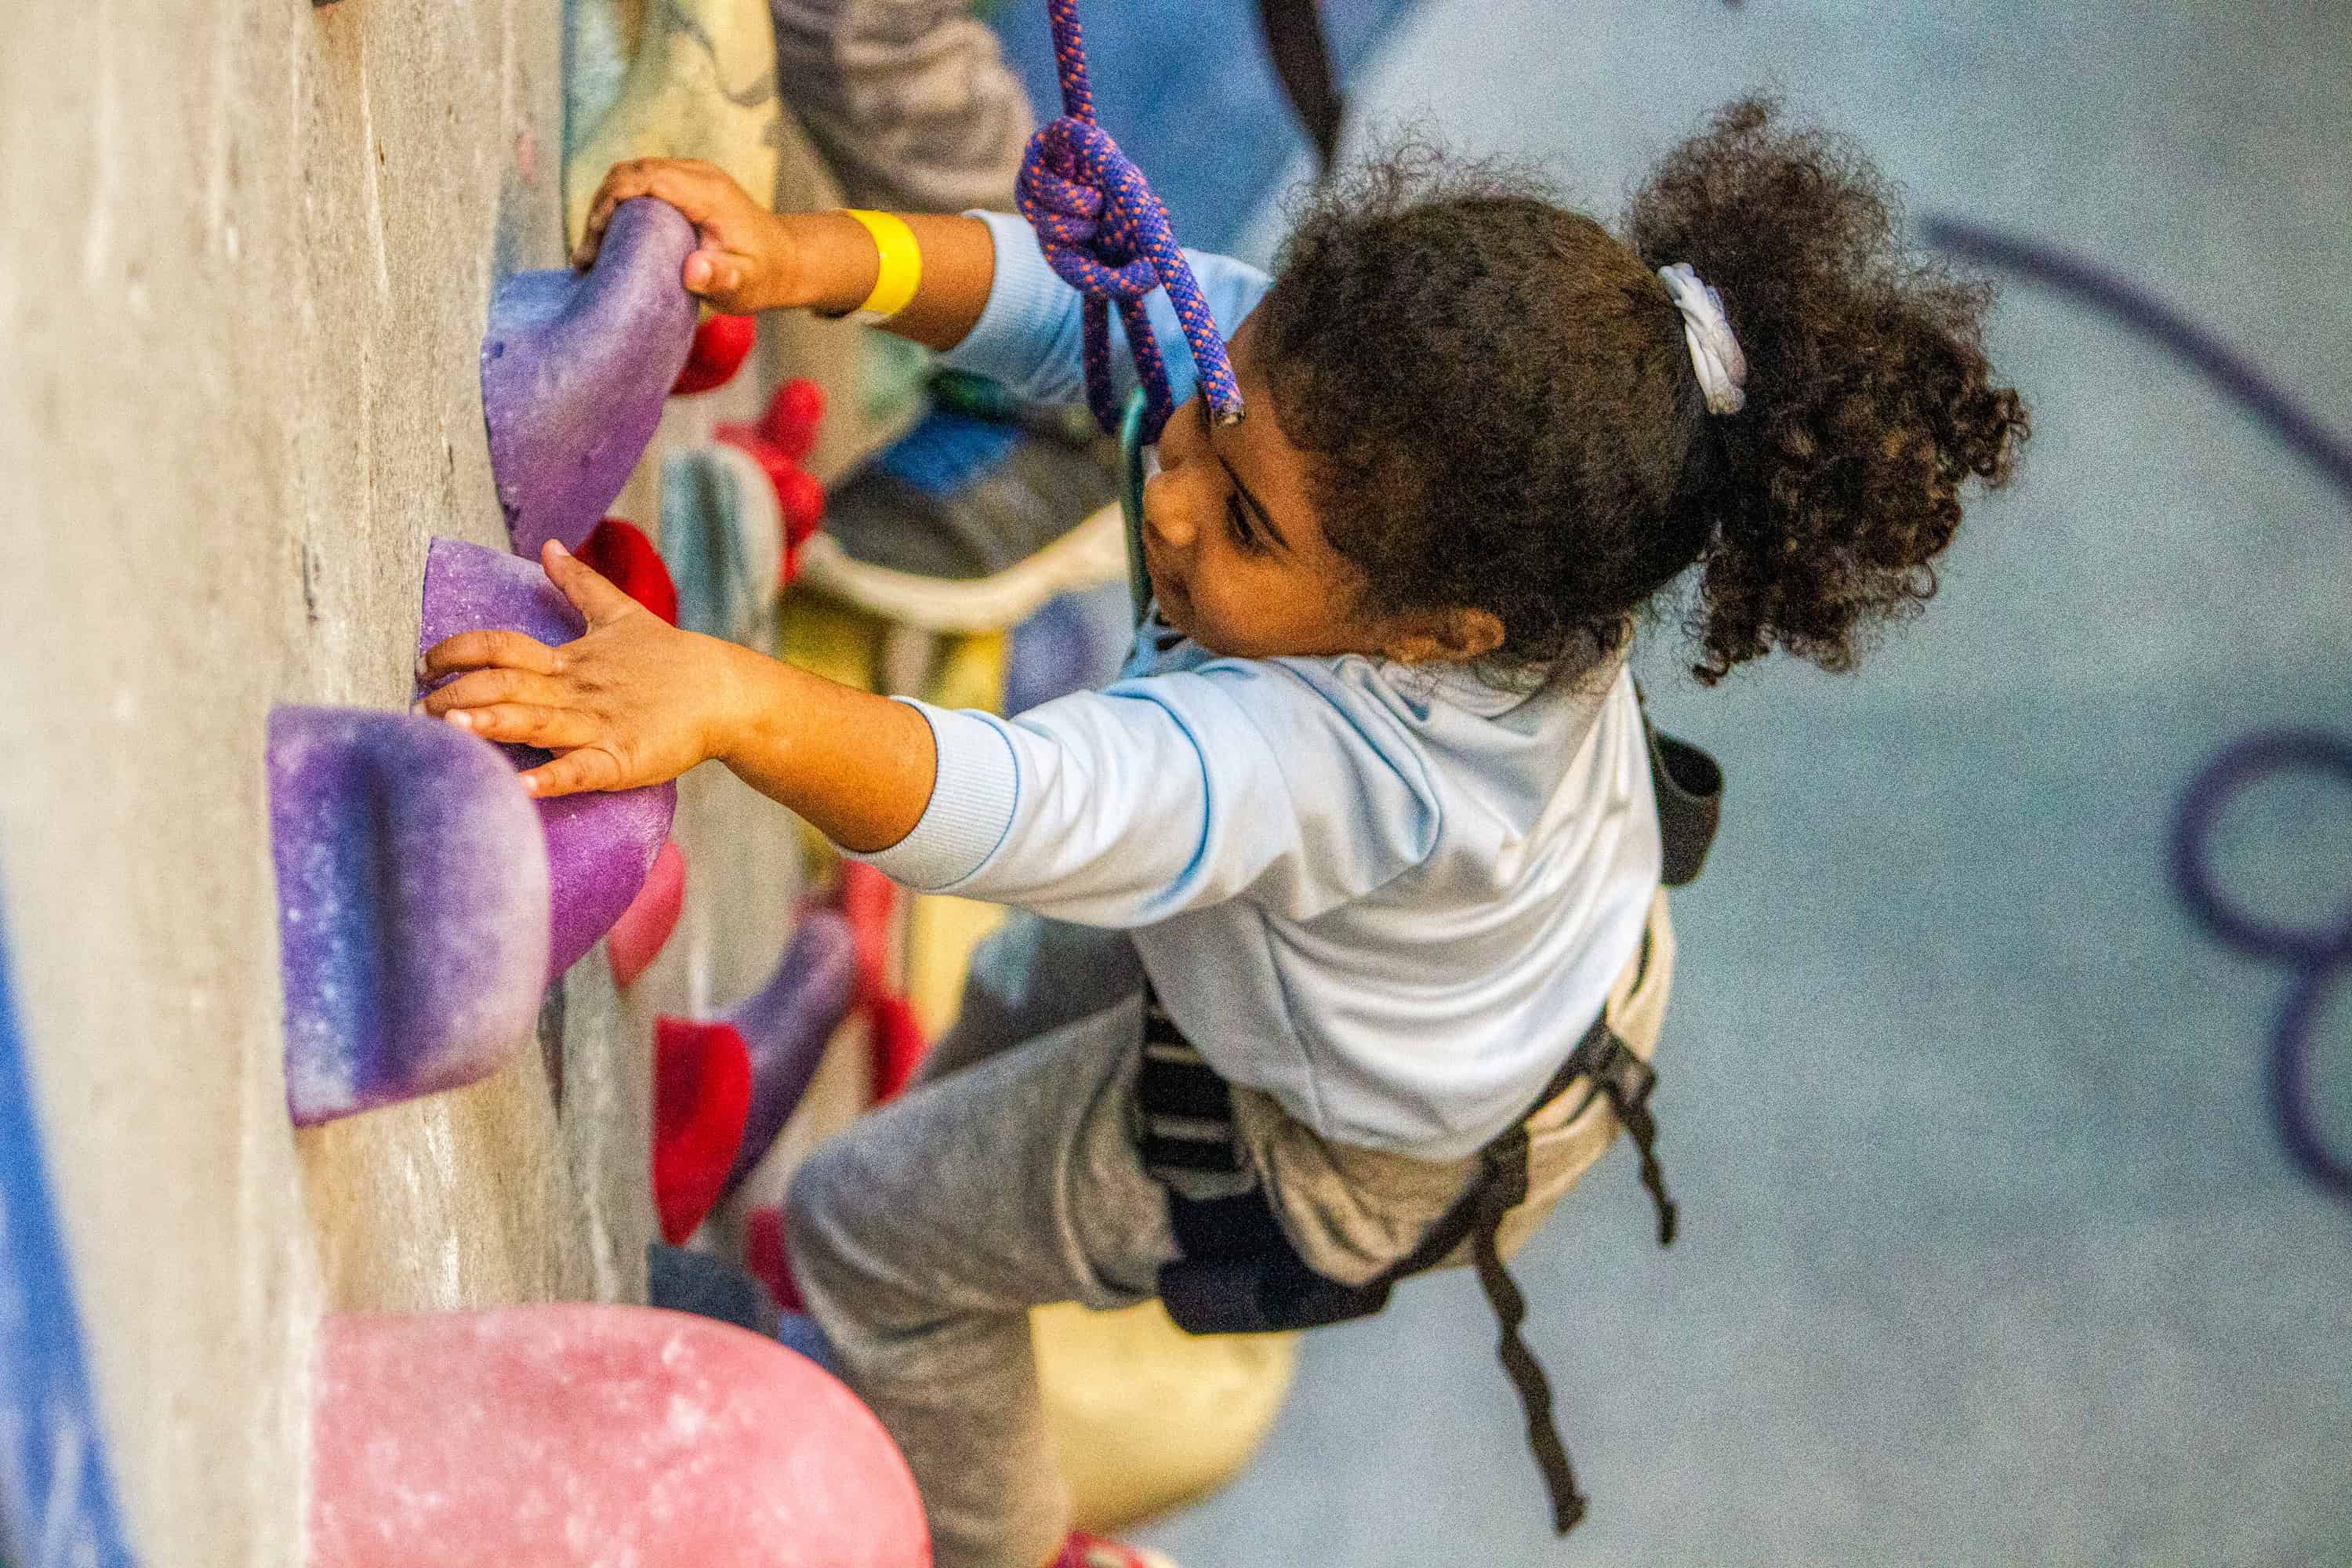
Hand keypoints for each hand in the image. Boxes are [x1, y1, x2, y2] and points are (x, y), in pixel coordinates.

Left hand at [420, 541, 747, 797]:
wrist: (722, 692)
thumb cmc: (667, 658)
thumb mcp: (619, 614)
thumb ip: (578, 583)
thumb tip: (549, 545)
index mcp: (567, 659)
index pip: (500, 645)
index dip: (458, 650)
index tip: (423, 662)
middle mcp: (574, 690)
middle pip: (506, 683)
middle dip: (458, 693)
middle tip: (418, 708)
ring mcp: (598, 725)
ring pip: (536, 722)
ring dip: (493, 723)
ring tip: (453, 729)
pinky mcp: (624, 759)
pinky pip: (583, 770)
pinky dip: (553, 779)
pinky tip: (521, 789)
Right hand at [574, 159, 796, 314]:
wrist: (784, 260)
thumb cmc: (763, 275)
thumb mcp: (746, 285)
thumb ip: (722, 278)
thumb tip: (693, 271)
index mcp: (707, 192)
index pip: (646, 178)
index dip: (611, 201)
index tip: (594, 239)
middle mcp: (696, 174)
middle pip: (629, 172)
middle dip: (599, 208)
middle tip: (587, 257)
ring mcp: (689, 175)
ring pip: (629, 176)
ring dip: (604, 208)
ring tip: (591, 255)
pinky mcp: (683, 185)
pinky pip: (640, 185)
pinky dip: (618, 208)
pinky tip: (609, 243)